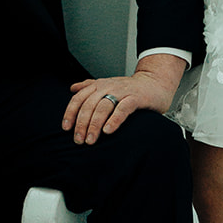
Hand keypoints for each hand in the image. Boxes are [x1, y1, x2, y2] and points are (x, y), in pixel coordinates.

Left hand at [62, 55, 186, 143]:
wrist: (155, 83)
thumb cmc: (130, 88)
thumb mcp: (108, 85)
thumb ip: (90, 86)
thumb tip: (72, 88)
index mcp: (99, 85)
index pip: (79, 98)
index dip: (70, 113)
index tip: (66, 128)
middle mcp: (108, 86)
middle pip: (89, 105)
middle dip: (81, 123)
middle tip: (79, 140)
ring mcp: (122, 91)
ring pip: (103, 107)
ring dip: (94, 124)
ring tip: (91, 139)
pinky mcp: (136, 98)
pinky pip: (123, 108)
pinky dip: (114, 119)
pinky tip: (108, 130)